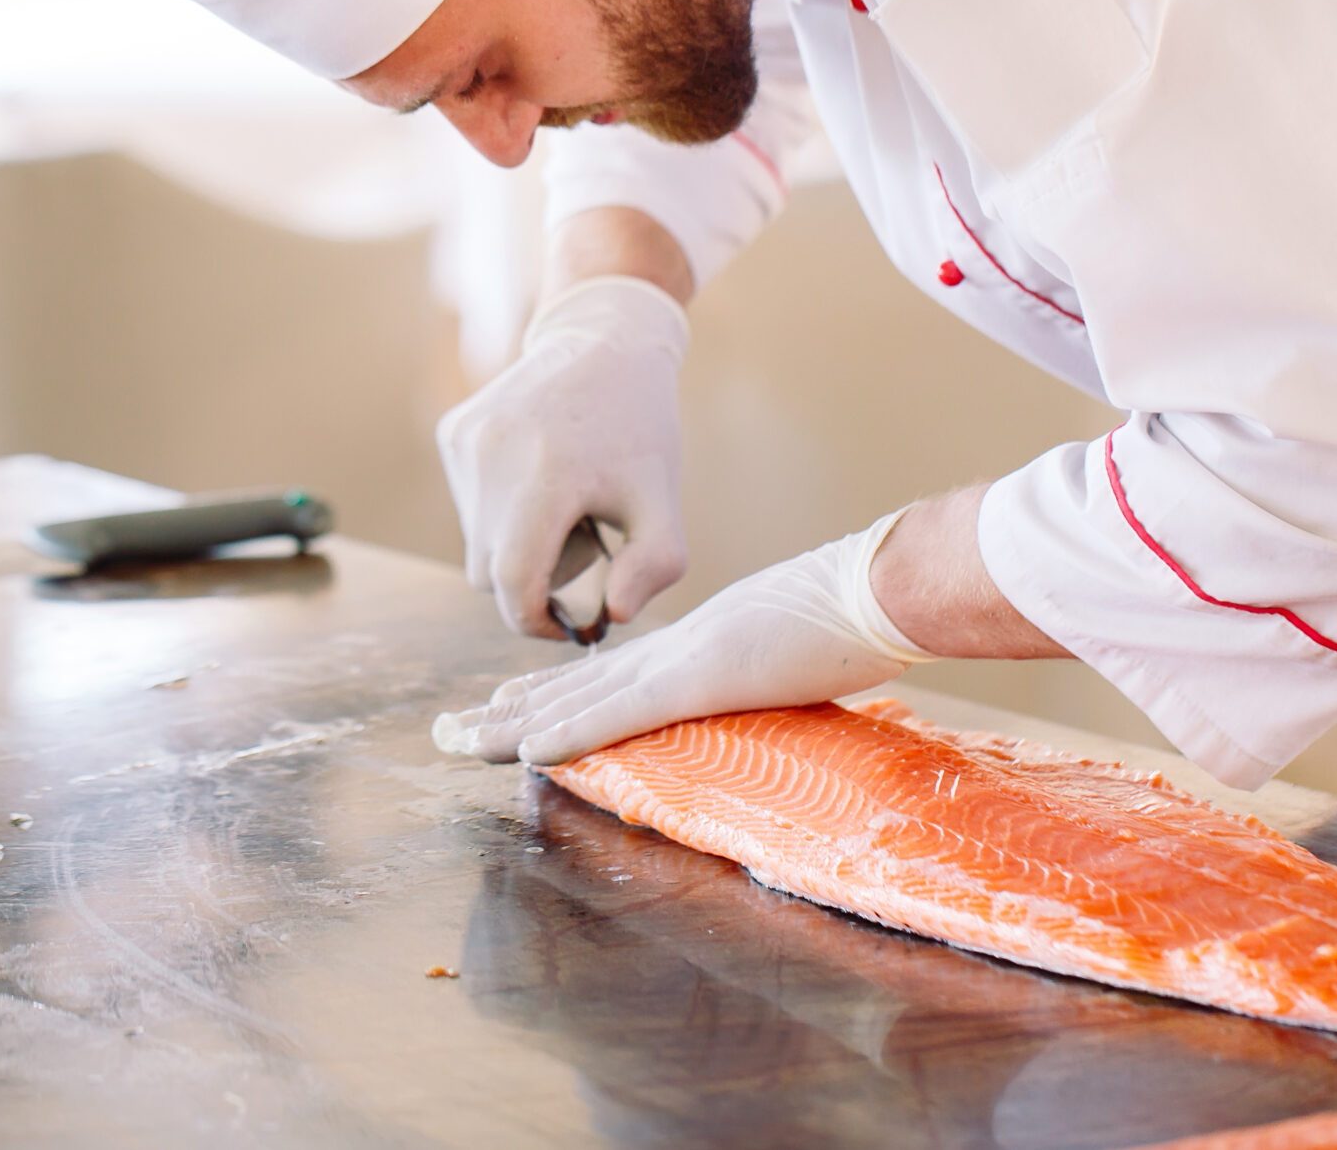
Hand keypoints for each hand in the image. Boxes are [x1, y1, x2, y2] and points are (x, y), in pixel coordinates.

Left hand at [432, 510, 929, 763]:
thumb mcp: (803, 649)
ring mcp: (684, 660)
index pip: (612, 673)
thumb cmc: (863, 614)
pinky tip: (527, 753)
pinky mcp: (699, 678)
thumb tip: (772, 687)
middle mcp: (676, 646)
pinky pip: (622, 713)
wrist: (883, 583)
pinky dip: (572, 732)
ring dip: (517, 727)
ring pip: (581, 699)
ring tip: (460, 741)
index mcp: (699, 641)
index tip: (509, 704)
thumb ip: (772, 669)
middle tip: (453, 728)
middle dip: (512, 710)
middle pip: (578, 684)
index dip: (556, 691)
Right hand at [436, 275, 690, 636]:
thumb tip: (613, 615)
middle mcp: (493, 458)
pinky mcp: (452, 433)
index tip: (567, 624)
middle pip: (490, 573)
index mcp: (547, 478)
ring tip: (562, 504)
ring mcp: (465, 443)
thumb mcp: (663, 501)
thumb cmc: (639, 430)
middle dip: (533, 581)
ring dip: (515, 544)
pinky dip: (500, 511)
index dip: (536, 622)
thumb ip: (652, 566)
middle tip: (582, 549)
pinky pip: (468, 504)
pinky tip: (538, 475)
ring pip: (476, 541)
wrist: (604, 340)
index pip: (513, 584)